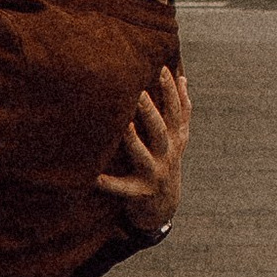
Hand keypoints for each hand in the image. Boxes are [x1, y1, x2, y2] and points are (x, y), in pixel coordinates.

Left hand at [95, 63, 190, 235]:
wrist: (164, 207)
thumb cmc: (165, 161)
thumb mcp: (178, 137)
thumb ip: (180, 110)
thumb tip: (182, 77)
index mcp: (176, 139)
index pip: (176, 111)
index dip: (171, 91)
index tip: (161, 69)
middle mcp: (167, 155)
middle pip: (160, 130)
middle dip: (150, 112)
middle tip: (139, 93)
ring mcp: (154, 174)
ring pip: (143, 156)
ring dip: (133, 141)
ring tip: (123, 126)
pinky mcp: (139, 193)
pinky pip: (122, 188)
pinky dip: (109, 184)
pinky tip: (94, 177)